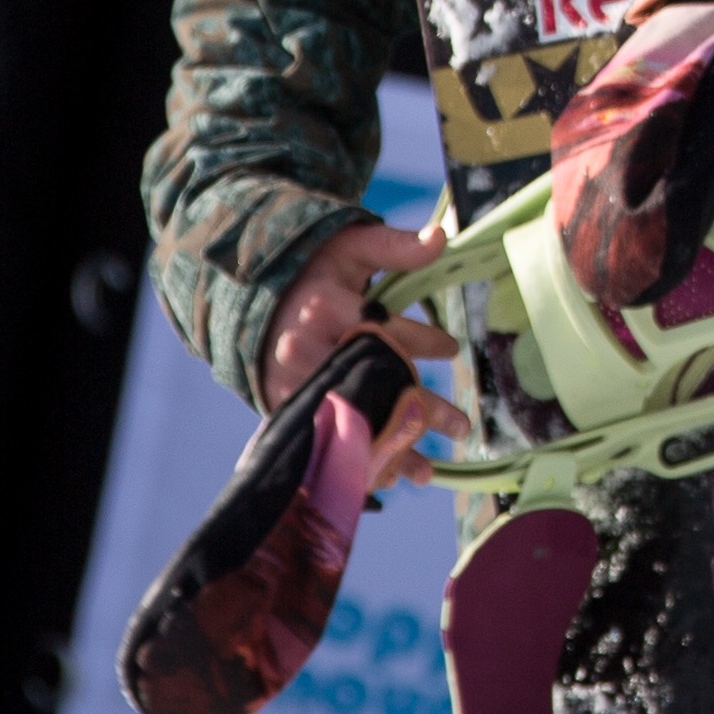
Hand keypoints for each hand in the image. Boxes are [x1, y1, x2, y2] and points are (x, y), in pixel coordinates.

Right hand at [261, 215, 456, 490]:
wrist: (252, 303)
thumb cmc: (313, 274)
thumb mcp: (350, 248)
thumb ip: (395, 247)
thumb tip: (441, 237)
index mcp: (327, 308)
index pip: (385, 331)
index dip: (424, 342)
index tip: (451, 347)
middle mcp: (307, 349)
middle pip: (373, 386)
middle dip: (420, 410)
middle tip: (462, 426)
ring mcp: (291, 382)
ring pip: (348, 421)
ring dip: (389, 450)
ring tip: (426, 470)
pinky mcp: (280, 406)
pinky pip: (321, 439)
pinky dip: (352, 460)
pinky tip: (383, 476)